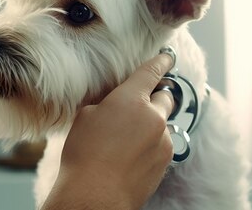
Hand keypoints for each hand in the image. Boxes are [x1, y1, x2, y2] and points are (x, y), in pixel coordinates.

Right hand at [41, 53, 174, 209]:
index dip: (160, 62)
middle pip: (165, 97)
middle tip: (139, 104)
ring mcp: (163, 140)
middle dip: (155, 97)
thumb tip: (117, 103)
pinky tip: (130, 155)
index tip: (167, 57)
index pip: (151, 72)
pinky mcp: (166, 161)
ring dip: (151, 124)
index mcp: (131, 99)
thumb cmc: (84, 155)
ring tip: (126, 140)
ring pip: (163, 123)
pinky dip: (151, 144)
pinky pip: (162, 144)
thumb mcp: (86, 116)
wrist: (95, 195)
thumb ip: (108, 103)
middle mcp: (154, 116)